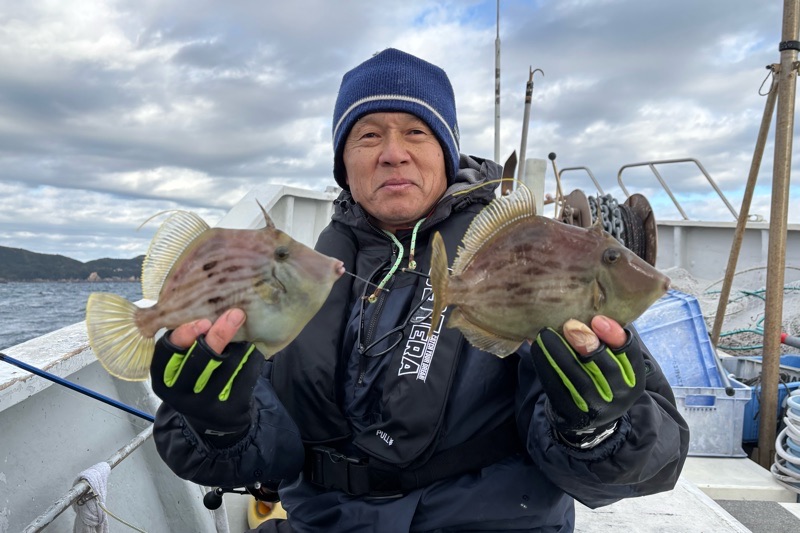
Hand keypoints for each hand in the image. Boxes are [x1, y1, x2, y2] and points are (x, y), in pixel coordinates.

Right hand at [150, 309, 263, 444]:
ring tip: (244, 335)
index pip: (165, 354)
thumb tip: (210, 306)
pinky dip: (252, 358)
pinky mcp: (229, 409)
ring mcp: (205, 405)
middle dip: (219, 334)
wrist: (216, 422)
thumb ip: (188, 344)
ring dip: (239, 345)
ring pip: (227, 365)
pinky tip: (252, 352)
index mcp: (163, 379)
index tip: (203, 321)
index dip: (183, 336)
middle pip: (200, 360)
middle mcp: (180, 395)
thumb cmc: (198, 381)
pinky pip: (245, 375)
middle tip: (236, 313)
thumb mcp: (183, 367)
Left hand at [530, 315, 645, 446]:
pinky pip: (558, 388)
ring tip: (546, 333)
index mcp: (633, 378)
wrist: (587, 420)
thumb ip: (606, 341)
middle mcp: (620, 396)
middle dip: (588, 344)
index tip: (597, 319)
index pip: (630, 355)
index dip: (615, 336)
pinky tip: (538, 348)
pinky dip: (546, 366)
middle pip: (606, 368)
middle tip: (570, 324)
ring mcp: (597, 409)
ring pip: (579, 378)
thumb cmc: (599, 379)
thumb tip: (584, 313)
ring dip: (561, 353)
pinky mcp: (573, 414)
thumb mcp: (613, 363)